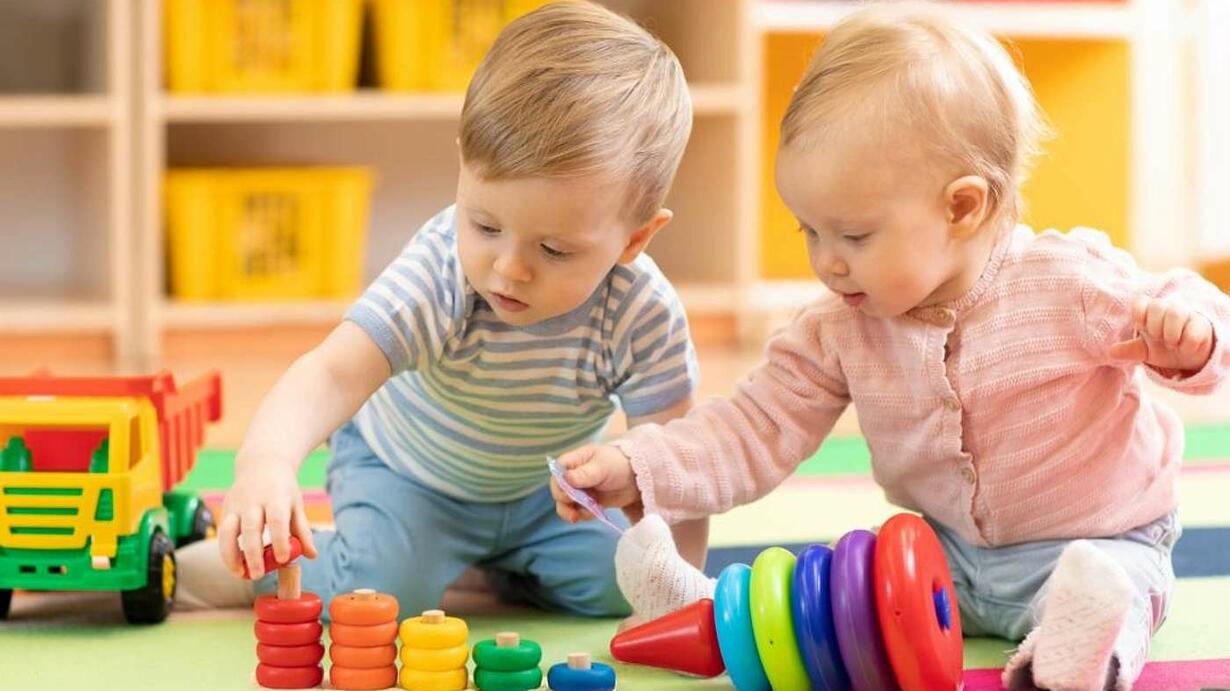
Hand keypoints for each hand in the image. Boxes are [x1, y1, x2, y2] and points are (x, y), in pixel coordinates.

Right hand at [217, 458, 316, 579]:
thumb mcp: (296, 505)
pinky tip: (235, 566)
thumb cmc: (283, 489)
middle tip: (258, 576)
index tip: (283, 559)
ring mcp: (237, 504)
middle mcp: (254, 500)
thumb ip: (302, 530)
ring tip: (240, 574)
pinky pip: (222, 533)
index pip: (277, 520)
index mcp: (276, 497)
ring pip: (228, 531)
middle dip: (253, 554)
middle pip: (251, 528)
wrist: (262, 463)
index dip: (280, 540)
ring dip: (231, 555)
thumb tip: (312, 555)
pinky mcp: (226, 509)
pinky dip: (226, 551)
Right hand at [550, 444, 640, 522]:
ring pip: (565, 505)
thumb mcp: (602, 466)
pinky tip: (593, 513)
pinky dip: (582, 515)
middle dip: (565, 501)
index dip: (559, 485)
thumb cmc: (618, 464)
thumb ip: (585, 474)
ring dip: (570, 512)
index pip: (557, 473)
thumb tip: (566, 479)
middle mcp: (572, 477)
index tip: (569, 493)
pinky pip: (577, 512)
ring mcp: (579, 491)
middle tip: (576, 505)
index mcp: (573, 462)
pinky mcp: (587, 503)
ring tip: (581, 515)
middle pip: (559, 491)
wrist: (636, 478)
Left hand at [1109, 296, 1215, 374]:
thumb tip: (1110, 352)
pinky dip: (1186, 344)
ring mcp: (1186, 315)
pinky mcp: (1201, 325)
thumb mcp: (1144, 350)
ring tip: (1171, 344)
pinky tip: (1185, 348)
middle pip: (1157, 306)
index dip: (1138, 314)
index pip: (1140, 301)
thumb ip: (1128, 350)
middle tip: (1158, 338)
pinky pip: (1193, 331)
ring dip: (1170, 333)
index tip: (1141, 327)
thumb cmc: (1163, 346)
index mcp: (1149, 312)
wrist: (1188, 355)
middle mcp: (1167, 309)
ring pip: (1175, 314)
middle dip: (1154, 327)